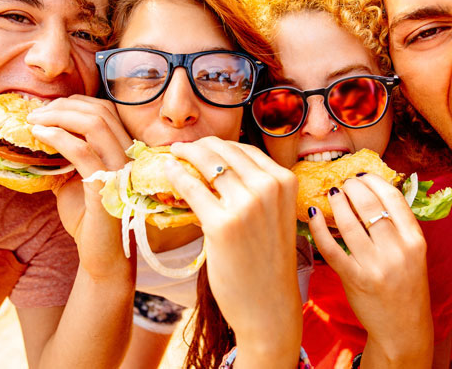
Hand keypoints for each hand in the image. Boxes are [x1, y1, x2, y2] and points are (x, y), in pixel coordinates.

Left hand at [28, 96, 133, 279]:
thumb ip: (66, 155)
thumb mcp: (74, 178)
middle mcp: (129, 156)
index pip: (105, 109)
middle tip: (34, 113)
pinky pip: (83, 152)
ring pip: (95, 124)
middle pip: (99, 111)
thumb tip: (38, 132)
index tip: (46, 109)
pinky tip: (39, 135)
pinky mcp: (107, 189)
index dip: (74, 103)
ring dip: (58, 116)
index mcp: (125, 149)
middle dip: (62, 106)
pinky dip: (58, 137)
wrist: (102, 257)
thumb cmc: (88, 218)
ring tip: (34, 121)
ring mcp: (121, 171)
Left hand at [165, 137, 302, 364]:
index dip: (219, 145)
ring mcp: (246, 205)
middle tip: (182, 148)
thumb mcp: (272, 216)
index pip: (245, 149)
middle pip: (224, 150)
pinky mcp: (222, 224)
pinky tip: (166, 170)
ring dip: (185, 154)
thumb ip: (255, 190)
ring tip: (171, 154)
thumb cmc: (267, 263)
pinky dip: (175, 175)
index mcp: (285, 182)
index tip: (201, 146)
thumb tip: (217, 166)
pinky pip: (191, 188)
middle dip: (199, 145)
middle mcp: (269, 187)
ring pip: (207, 162)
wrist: (269, 307)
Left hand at [308, 174, 432, 366]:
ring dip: (335, 203)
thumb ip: (398, 227)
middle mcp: (399, 250)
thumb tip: (372, 192)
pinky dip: (318, 227)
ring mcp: (376, 266)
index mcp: (415, 240)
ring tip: (331, 195)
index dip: (374, 181)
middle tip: (342, 184)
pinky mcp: (355, 279)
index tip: (361, 175)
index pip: (393, 197)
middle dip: (351, 188)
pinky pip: (332, 247)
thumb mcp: (413, 254)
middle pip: (369, 205)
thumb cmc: (405, 287)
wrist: (403, 328)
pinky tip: (313, 215)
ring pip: (349, 223)